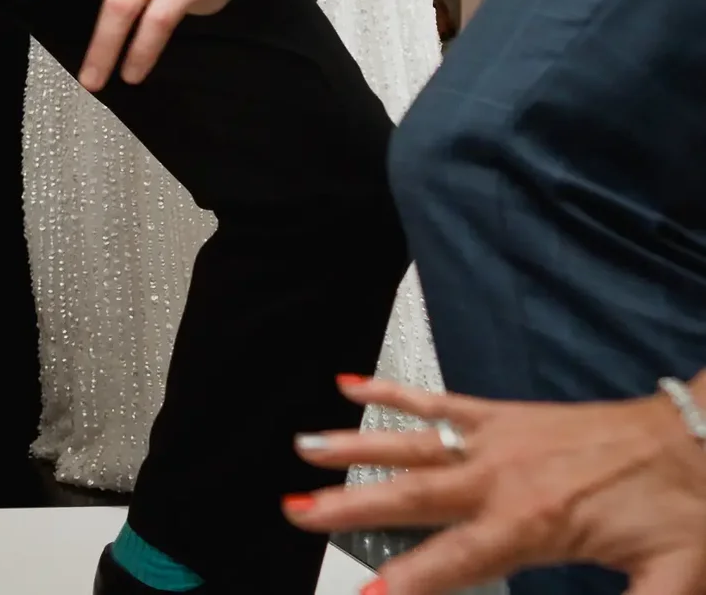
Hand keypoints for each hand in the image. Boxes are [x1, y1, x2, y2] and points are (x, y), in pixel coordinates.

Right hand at [282, 376, 705, 594]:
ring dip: (354, 446)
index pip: (456, 560)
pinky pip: (438, 403)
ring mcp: (496, 441)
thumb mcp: (673, 576)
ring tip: (303, 448)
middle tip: (297, 512)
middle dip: (351, 506)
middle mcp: (501, 479)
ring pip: (412, 444)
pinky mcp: (502, 416)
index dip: (408, 581)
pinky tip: (350, 387)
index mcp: (533, 524)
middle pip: (412, 496)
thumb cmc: (686, 509)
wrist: (699, 438)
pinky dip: (393, 394)